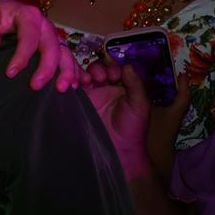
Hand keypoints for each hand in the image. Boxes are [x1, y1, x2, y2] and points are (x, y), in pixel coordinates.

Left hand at [0, 0, 78, 90]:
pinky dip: (75, 71)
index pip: (29, 37)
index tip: (10, 74)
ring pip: (65, 53)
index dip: (22, 56)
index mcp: (29, 15)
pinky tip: (76, 86)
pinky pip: (69, 58)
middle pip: (52, 47)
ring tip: (62, 89)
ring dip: (66, 71)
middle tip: (36, 86)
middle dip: (47, 68)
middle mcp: (45, 25)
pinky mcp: (56, 45)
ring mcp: (53, 35)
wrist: (1, 11)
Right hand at [84, 56, 190, 182]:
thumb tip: (127, 65)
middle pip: (98, 68)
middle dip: (99, 69)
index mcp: (122, 87)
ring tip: (90, 80)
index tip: (115, 75)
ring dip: (87, 73)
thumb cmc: (132, 128)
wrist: (118, 149)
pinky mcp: (80, 102)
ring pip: (85, 74)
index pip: (115, 68)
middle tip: (102, 78)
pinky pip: (75, 86)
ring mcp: (92, 94)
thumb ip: (135, 85)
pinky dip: (74, 80)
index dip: (113, 67)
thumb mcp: (140, 105)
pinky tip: (77, 84)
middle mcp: (106, 88)